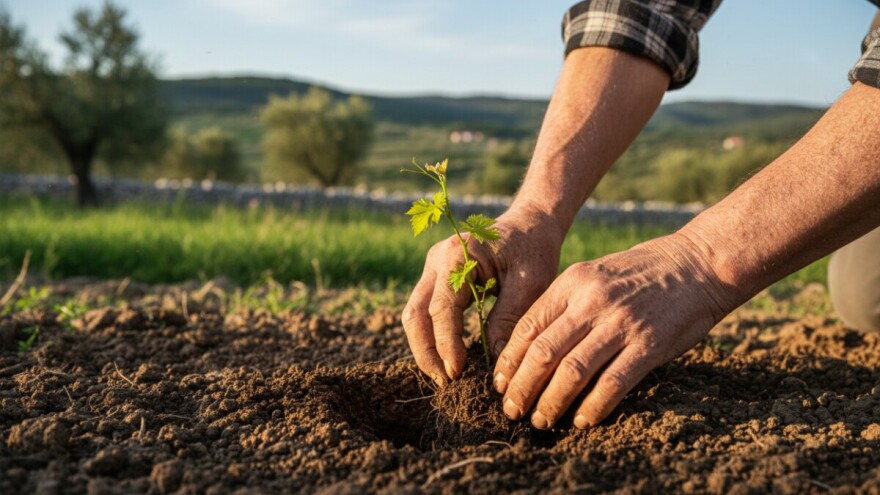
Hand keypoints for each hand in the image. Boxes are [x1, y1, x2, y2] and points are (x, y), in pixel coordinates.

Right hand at [402, 206, 563, 385]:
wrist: (530, 223)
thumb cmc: (534, 249)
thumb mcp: (532, 283)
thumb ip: (510, 318)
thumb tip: (494, 360)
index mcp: (457, 256)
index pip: (442, 309)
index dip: (446, 344)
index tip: (458, 373)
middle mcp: (437, 260)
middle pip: (416, 313)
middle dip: (427, 352)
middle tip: (445, 381)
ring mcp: (433, 267)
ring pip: (414, 314)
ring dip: (425, 347)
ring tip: (445, 375)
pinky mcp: (437, 277)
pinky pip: (425, 310)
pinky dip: (431, 336)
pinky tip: (448, 358)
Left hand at [492, 233, 732, 427]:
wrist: (697, 264)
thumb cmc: (640, 273)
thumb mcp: (594, 275)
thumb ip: (564, 304)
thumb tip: (531, 347)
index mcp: (572, 282)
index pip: (528, 326)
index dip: (509, 360)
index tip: (500, 384)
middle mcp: (592, 301)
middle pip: (543, 352)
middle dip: (522, 387)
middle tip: (512, 410)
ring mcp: (621, 323)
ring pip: (572, 372)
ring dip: (551, 402)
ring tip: (541, 420)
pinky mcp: (649, 345)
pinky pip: (613, 383)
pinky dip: (593, 407)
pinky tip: (582, 421)